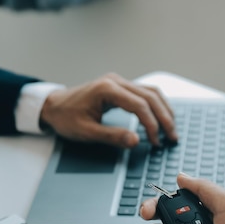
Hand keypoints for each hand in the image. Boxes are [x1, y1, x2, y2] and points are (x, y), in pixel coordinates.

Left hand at [40, 73, 177, 147]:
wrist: (52, 106)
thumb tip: (135, 141)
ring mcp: (118, 82)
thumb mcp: (86, 132)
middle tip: (172, 137)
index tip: (155, 142)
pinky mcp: (119, 86)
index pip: (140, 106)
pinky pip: (144, 92)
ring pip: (151, 92)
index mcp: (107, 89)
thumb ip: (112, 136)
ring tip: (170, 129)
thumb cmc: (66, 118)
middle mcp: (116, 81)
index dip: (151, 125)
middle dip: (164, 118)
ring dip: (164, 110)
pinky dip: (156, 105)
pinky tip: (161, 117)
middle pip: (151, 96)